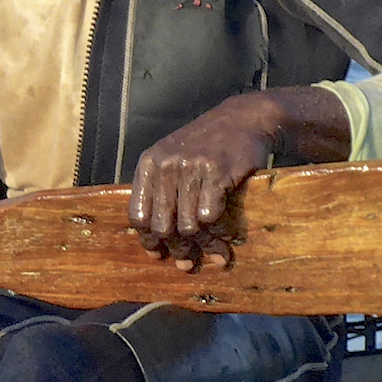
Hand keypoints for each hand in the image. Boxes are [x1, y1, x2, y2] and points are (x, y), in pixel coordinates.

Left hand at [128, 88, 350, 271]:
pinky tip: (227, 235)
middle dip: (177, 249)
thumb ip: (161, 191)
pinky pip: (211, 217)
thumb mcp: (173, 157)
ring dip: (204, 245)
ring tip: (215, 255)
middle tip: (188, 263)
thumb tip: (156, 242)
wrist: (243, 119)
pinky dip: (219, 231)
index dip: (147, 240)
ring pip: (188, 225)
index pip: (138, 214)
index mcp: (149, 163)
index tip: (158, 255)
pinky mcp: (217, 172)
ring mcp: (191, 168)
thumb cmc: (206, 145)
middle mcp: (166, 165)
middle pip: (162, 225)